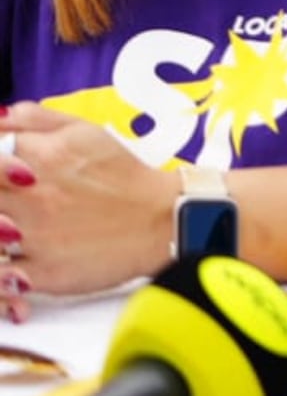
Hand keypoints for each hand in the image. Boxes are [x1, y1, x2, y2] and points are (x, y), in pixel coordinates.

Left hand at [0, 103, 179, 308]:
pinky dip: (3, 268)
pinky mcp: (43, 273)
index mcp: (39, 157)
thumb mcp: (84, 131)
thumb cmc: (122, 175)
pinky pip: (1, 276)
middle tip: (9, 201)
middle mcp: (32, 196)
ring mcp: (35, 237)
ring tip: (11, 226)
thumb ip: (34, 118)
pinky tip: (15, 256)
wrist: (161, 219)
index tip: (3, 176)